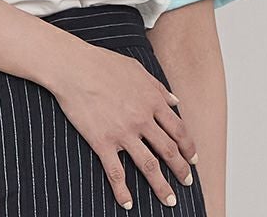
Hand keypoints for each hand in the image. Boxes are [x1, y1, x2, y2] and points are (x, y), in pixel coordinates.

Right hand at [50, 43, 196, 209]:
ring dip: (161, 187)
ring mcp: (123, 132)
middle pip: (169, 151)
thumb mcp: (136, 68)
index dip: (189, 147)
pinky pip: (116, 173)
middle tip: (187, 182)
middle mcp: (142, 118)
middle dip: (181, 170)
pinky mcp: (102, 142)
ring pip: (149, 166)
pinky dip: (123, 191)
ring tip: (170, 201)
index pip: (178, 130)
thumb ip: (158, 86)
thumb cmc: (102, 63)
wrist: (73, 67)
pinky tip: (128, 203)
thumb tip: (175, 101)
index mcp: (151, 100)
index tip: (193, 159)